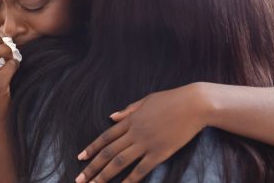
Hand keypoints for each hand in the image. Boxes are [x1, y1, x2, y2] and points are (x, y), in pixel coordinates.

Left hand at [75, 83, 210, 182]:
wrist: (194, 104)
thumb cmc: (171, 99)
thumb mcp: (146, 101)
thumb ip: (128, 110)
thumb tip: (111, 116)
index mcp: (130, 120)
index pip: (105, 137)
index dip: (91, 148)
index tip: (80, 158)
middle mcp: (134, 132)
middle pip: (108, 152)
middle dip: (92, 167)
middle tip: (79, 179)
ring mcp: (146, 143)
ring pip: (120, 162)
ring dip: (105, 175)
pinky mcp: (160, 152)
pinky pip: (141, 169)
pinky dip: (130, 180)